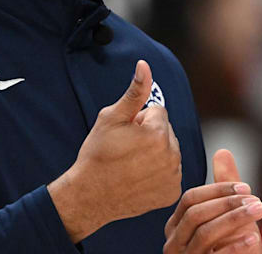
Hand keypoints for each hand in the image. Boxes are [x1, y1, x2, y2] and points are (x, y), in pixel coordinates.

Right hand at [48, 60, 182, 241]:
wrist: (88, 197)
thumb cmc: (97, 155)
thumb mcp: (111, 118)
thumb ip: (134, 91)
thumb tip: (145, 65)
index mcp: (159, 133)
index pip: (158, 112)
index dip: (139, 120)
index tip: (125, 134)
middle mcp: (172, 155)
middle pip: (166, 132)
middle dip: (150, 136)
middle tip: (127, 150)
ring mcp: (173, 176)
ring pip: (169, 152)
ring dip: (156, 154)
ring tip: (132, 165)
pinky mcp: (172, 193)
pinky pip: (170, 173)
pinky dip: (158, 175)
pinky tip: (139, 179)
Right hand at [163, 149, 261, 252]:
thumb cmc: (229, 244)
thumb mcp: (229, 214)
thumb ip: (225, 186)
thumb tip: (222, 151)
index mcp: (177, 225)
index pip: (190, 199)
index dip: (218, 190)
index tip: (246, 187)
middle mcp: (174, 243)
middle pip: (195, 215)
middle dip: (227, 203)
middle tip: (256, 199)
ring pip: (204, 234)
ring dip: (234, 219)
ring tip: (259, 210)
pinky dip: (235, 246)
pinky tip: (253, 237)